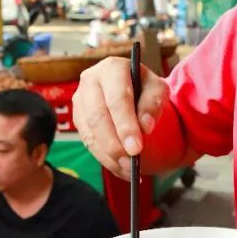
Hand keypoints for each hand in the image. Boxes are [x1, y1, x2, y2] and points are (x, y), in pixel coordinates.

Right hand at [73, 57, 168, 178]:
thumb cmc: (145, 89)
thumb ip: (154, 103)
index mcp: (112, 68)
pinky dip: (105, 159)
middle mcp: (90, 80)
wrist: (132, 91)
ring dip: (109, 155)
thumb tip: (145, 125)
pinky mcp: (78, 118)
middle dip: (115, 143)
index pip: (117, 98)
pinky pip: (88, 142)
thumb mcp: (158, 90)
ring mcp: (80, 100)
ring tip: (129, 169)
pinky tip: (121, 168)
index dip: (126, 125)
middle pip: (98, 116)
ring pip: (90, 133)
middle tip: (131, 162)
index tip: (136, 147)